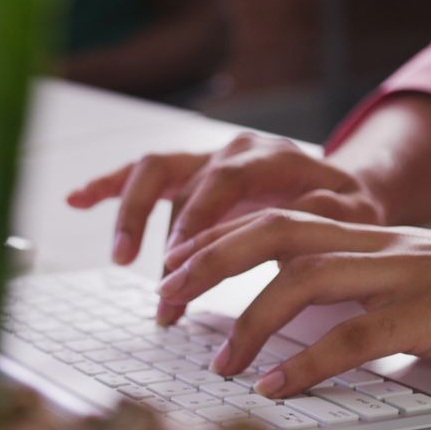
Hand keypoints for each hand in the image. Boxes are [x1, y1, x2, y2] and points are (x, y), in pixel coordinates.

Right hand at [67, 132, 386, 320]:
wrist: (345, 191)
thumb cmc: (348, 211)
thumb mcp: (353, 215)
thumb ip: (325, 216)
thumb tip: (294, 229)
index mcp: (272, 155)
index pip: (224, 180)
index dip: (197, 220)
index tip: (179, 262)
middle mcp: (232, 149)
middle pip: (179, 173)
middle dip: (157, 226)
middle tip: (156, 279)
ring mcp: (207, 158)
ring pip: (154, 170)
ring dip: (129, 211)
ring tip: (119, 257)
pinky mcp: (190, 173)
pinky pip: (142, 174)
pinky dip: (109, 185)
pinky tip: (77, 200)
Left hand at [155, 209, 430, 397]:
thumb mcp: (408, 277)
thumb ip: (355, 288)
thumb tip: (294, 323)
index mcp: (365, 234)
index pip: (274, 220)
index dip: (216, 238)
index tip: (173, 266)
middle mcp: (375, 244)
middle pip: (273, 232)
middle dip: (208, 261)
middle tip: (165, 297)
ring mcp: (402, 274)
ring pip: (304, 278)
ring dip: (250, 322)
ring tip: (218, 362)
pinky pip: (357, 337)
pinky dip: (308, 364)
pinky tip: (276, 387)